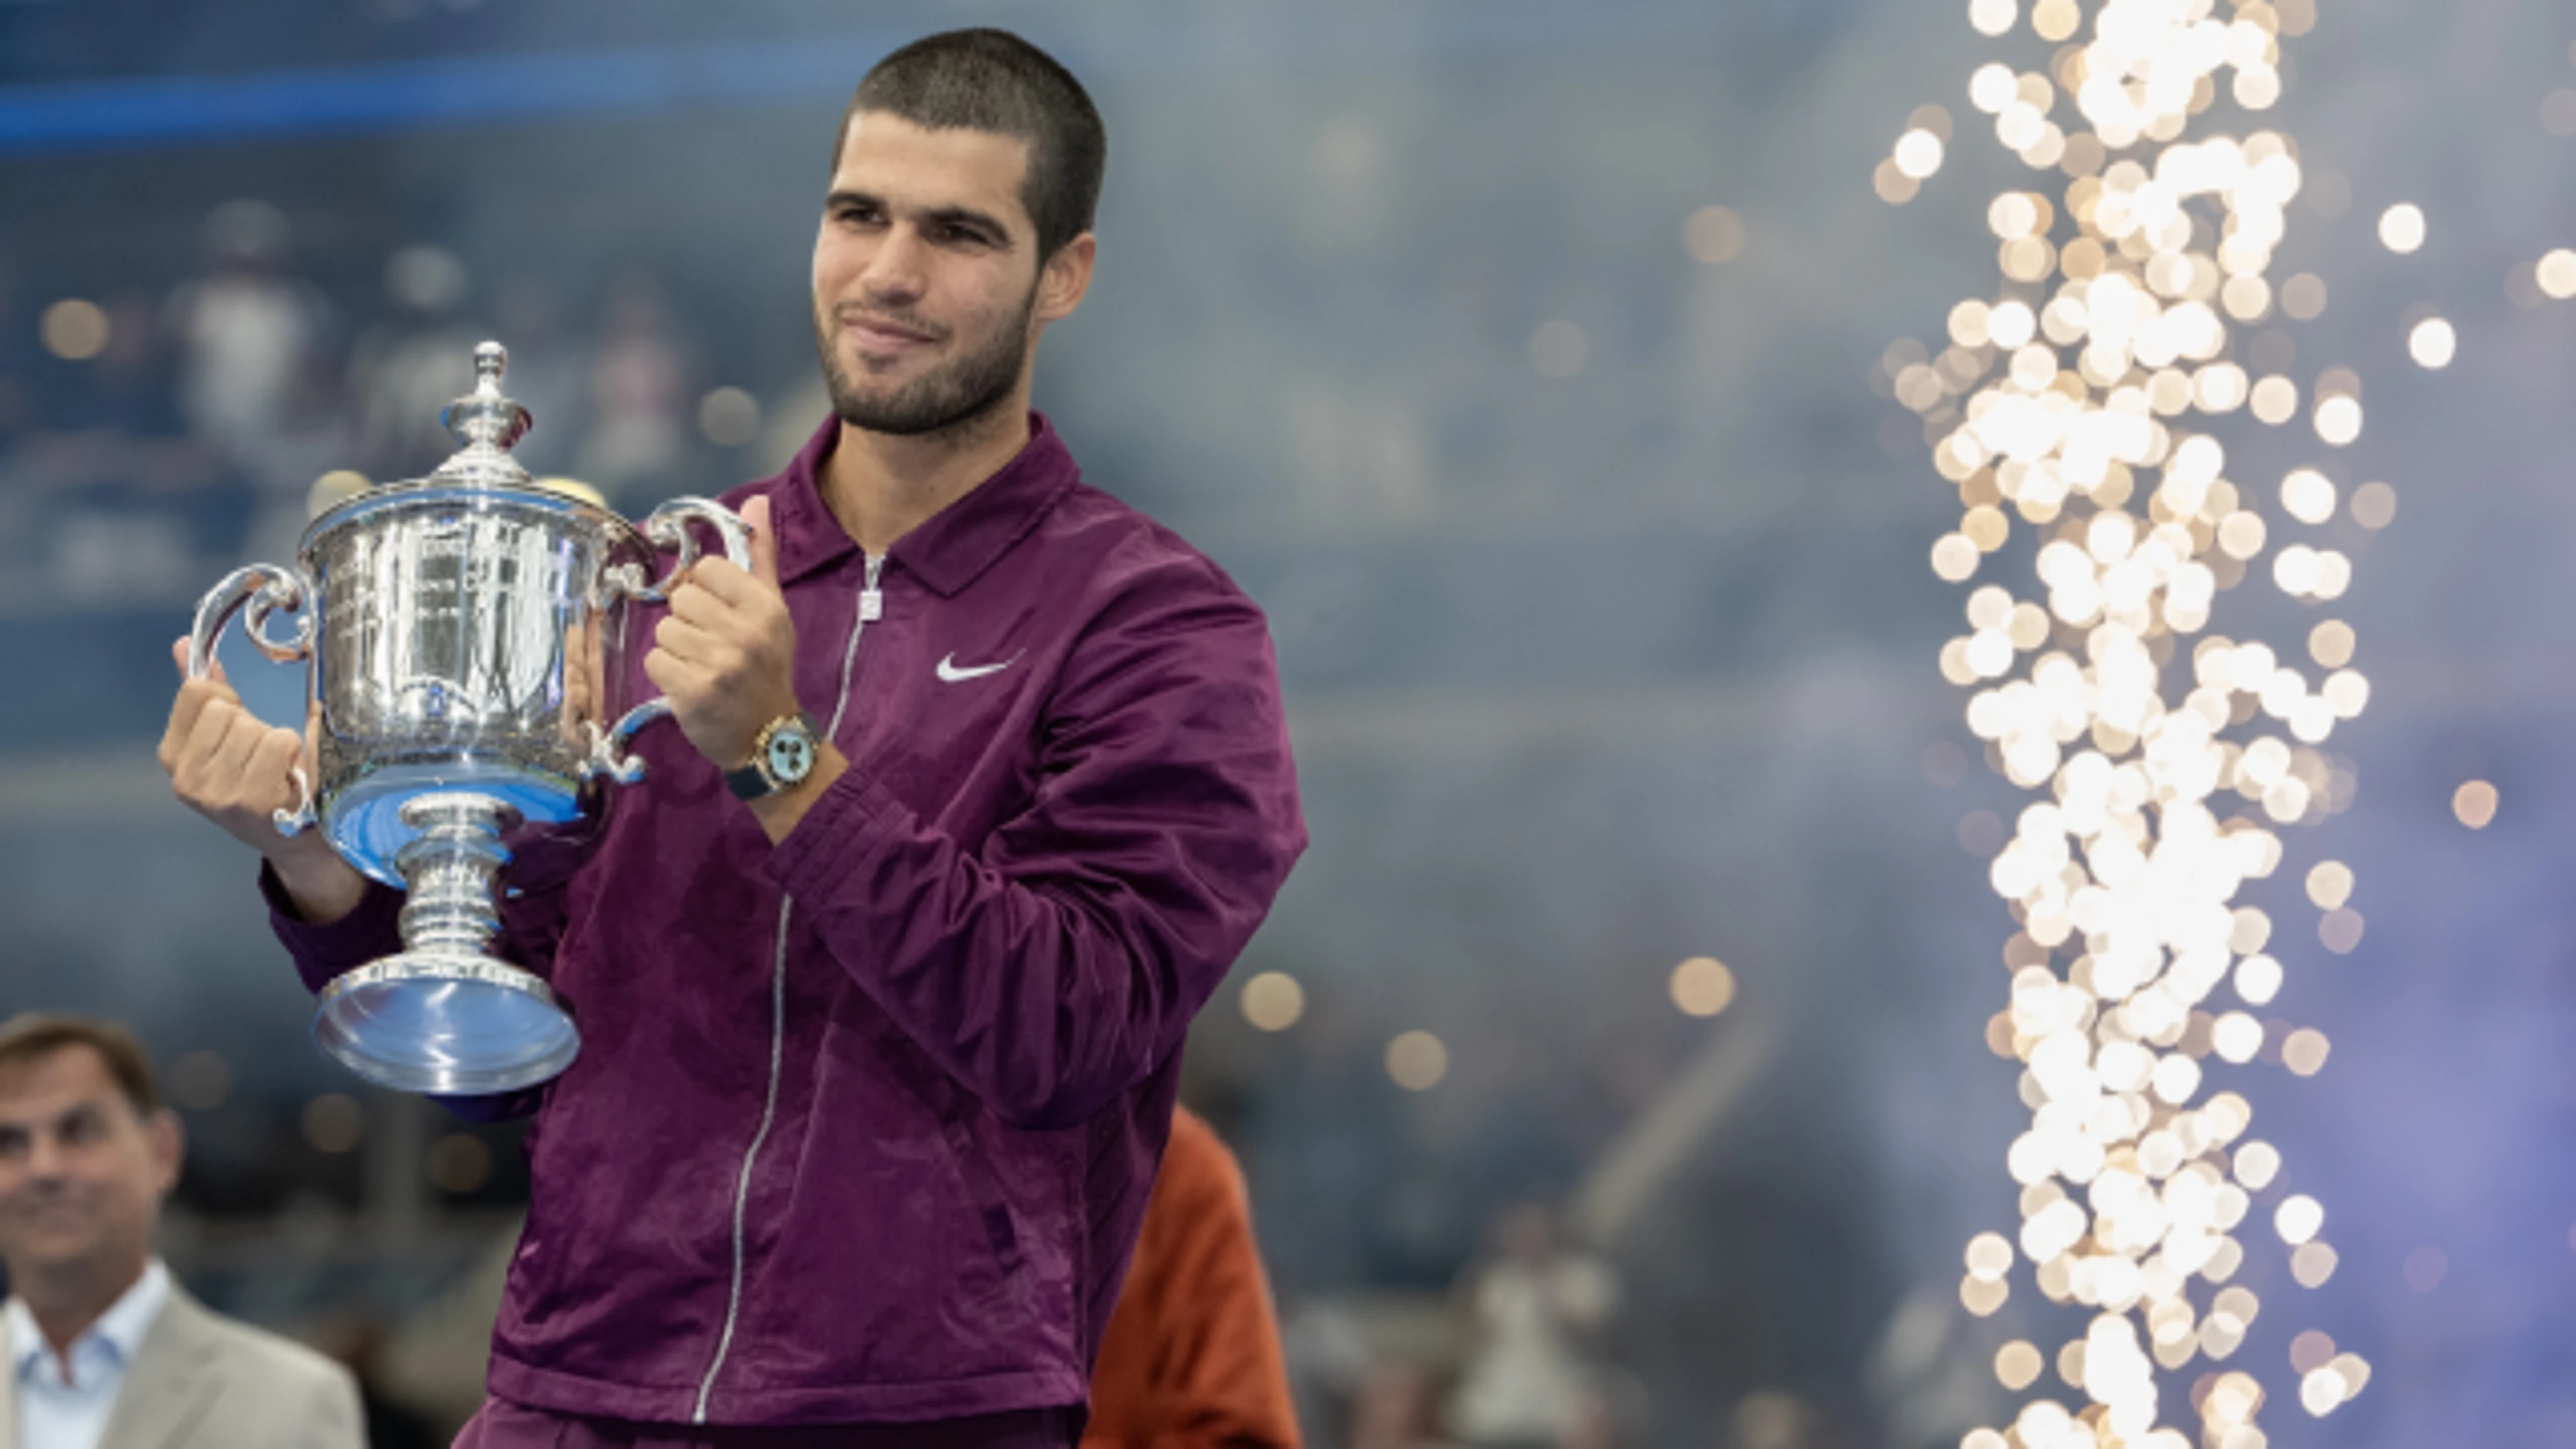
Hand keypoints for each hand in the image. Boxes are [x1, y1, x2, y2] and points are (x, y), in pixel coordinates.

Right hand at [160, 638, 365, 920]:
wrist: (300, 839)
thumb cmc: (266, 779)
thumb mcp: (228, 737)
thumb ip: (208, 692)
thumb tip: (183, 644)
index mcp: (174, 756)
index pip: (196, 691)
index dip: (228, 698)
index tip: (242, 721)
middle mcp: (187, 777)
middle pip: (226, 708)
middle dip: (254, 724)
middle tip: (264, 755)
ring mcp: (215, 792)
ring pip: (253, 726)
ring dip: (277, 741)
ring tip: (278, 769)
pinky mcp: (249, 801)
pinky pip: (277, 742)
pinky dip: (292, 753)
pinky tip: (290, 778)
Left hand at [645, 494, 801, 769]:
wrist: (769, 736)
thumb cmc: (766, 667)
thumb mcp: (772, 611)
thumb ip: (760, 557)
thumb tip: (755, 500)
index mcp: (764, 607)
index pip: (706, 570)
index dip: (705, 591)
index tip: (720, 615)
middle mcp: (744, 632)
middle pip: (680, 599)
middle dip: (688, 622)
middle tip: (710, 645)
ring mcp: (718, 663)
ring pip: (664, 630)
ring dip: (676, 649)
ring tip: (701, 666)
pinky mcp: (692, 691)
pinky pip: (654, 661)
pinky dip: (666, 673)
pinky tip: (689, 684)